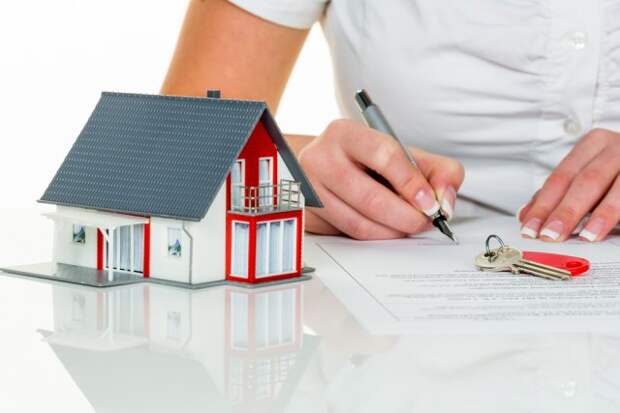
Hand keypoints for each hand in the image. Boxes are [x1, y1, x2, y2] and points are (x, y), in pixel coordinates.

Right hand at [298, 119, 464, 239]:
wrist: (322, 169)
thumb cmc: (365, 161)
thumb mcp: (403, 154)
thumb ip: (436, 170)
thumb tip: (445, 200)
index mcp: (346, 133)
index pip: (384, 155)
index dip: (412, 183)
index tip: (431, 202)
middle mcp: (321, 158)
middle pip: (370, 197)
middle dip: (407, 216)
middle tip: (426, 220)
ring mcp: (310, 188)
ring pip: (359, 221)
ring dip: (394, 230)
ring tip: (410, 225)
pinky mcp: (310, 214)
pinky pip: (350, 233)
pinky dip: (378, 235)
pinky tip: (390, 229)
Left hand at [519, 128, 619, 241]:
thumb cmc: (616, 170)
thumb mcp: (585, 174)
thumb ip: (558, 193)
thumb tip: (526, 215)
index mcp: (593, 144)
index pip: (561, 177)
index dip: (544, 204)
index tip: (530, 228)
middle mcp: (616, 148)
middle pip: (586, 182)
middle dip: (566, 212)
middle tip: (551, 235)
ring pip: (617, 189)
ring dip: (601, 215)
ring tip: (586, 237)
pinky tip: (610, 229)